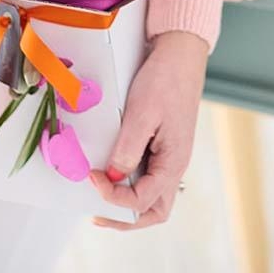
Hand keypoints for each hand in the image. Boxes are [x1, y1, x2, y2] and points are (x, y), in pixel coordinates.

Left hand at [89, 30, 207, 229]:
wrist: (180, 56)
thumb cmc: (165, 80)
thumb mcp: (142, 113)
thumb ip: (128, 148)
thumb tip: (113, 175)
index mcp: (174, 162)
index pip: (142, 199)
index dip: (113, 196)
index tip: (92, 177)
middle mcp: (174, 164)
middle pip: (153, 210)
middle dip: (125, 217)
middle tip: (98, 213)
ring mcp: (169, 155)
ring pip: (152, 195)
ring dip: (128, 203)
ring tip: (103, 198)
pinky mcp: (163, 144)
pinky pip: (147, 173)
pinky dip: (130, 181)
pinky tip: (114, 172)